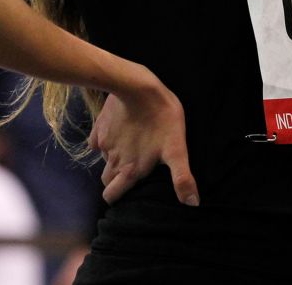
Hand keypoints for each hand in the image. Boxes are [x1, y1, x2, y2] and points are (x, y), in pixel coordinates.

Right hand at [87, 74, 197, 206]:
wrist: (137, 86)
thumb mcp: (177, 149)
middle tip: (129, 171)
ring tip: (129, 148)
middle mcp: (114, 160)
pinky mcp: (99, 127)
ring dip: (114, 159)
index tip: (125, 194)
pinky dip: (105, 141)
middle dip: (114, 181)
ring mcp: (104, 143)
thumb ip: (182, 178)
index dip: (116, 197)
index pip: (112, 195)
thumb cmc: (162, 118)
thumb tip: (193, 204)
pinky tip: (118, 132)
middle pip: (106, 180)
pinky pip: (98, 141)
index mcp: (130, 170)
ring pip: (105, 159)